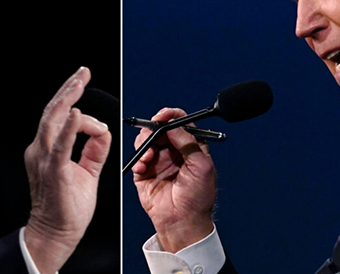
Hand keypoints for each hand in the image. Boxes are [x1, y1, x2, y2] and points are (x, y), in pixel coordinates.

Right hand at [23, 67, 111, 273]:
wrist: (55, 234)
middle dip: (69, 88)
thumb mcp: (86, 171)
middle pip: (53, 111)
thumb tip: (104, 131)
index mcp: (47, 149)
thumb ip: (94, 150)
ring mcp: (44, 158)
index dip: (74, 103)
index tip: (86, 93)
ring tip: (80, 81)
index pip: (60, 118)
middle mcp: (41, 149)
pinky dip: (68, 128)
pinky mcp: (53, 170)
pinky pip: (60, 145)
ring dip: (68, 98)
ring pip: (53, 120)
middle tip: (83, 72)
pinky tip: (77, 113)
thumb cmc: (67, 208)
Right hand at [132, 108, 216, 252]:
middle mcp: (174, 151)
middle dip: (154, 128)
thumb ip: (188, 143)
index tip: (163, 116)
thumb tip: (174, 125)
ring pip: (146, 139)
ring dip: (145, 143)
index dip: (171, 116)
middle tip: (152, 133)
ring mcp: (158, 160)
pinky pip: (137, 156)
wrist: (183, 222)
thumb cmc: (198, 199)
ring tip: (149, 156)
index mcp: (191, 147)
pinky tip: (143, 166)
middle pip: (160, 128)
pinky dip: (138, 158)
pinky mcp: (145, 172)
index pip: (180, 123)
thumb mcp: (202, 166)